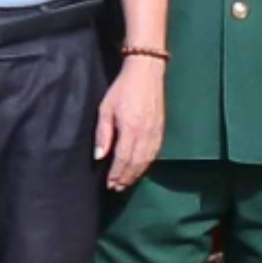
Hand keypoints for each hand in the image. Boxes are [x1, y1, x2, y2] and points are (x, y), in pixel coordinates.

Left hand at [93, 53, 165, 190]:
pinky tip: (140, 169)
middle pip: (136, 163)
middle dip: (126, 178)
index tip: (109, 184)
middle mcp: (145, 134)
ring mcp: (156, 132)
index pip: (123, 159)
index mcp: (131, 129)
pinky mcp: (161, 130)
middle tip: (117, 188)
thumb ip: (103, 134)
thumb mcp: (106, 109)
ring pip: (147, 160)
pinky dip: (147, 164)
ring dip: (136, 174)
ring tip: (126, 183)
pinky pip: (155, 153)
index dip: (116, 174)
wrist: (146, 73)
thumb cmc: (122, 89)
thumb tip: (100, 156)